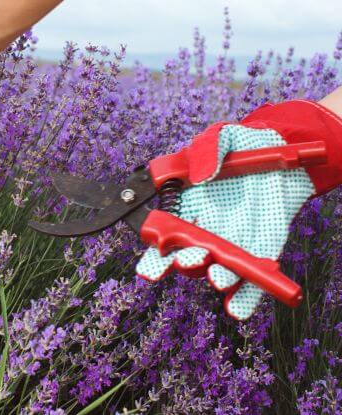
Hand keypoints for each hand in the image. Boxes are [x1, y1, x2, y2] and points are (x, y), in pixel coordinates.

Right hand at [136, 100, 341, 319]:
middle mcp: (204, 229)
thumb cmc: (247, 144)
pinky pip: (250, 282)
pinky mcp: (261, 253)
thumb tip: (199, 176)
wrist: (289, 153)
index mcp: (185, 204)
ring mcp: (232, 244)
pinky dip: (244, 299)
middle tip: (189, 258)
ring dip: (216, 278)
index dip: (155, 244)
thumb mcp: (223, 135)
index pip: (163, 230)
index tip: (157, 248)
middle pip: (184, 256)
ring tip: (220, 278)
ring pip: (216, 270)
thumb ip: (206, 149)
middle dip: (182, 263)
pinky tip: (238, 308)